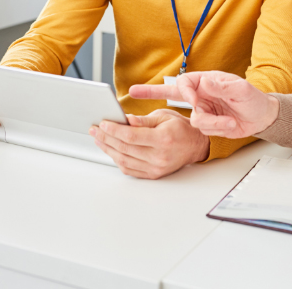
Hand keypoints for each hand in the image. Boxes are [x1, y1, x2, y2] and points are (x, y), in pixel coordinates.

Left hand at [90, 109, 208, 178]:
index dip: (114, 130)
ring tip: (99, 139)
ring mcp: (156, 168)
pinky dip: (117, 160)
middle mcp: (159, 156)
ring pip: (124, 160)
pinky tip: (111, 150)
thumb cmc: (180, 128)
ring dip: (108, 149)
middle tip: (95, 130)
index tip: (103, 124)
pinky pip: (130, 169)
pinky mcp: (153, 174)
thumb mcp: (163, 116)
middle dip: (106, 138)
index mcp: (163, 139)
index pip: (131, 136)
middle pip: (125, 148)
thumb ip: (143, 120)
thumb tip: (125, 120)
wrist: (196, 145)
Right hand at [130, 71, 279, 139]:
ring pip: (194, 120)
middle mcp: (200, 94)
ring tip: (230, 122)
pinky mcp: (206, 124)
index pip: (184, 84)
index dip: (186, 93)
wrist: (261, 117)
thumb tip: (205, 82)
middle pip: (170, 93)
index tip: (194, 101)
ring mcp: (201, 109)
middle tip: (133, 91)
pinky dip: (217, 129)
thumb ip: (222, 86)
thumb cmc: (253, 98)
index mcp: (205, 81)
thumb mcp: (240, 89)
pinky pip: (203, 130)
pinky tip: (230, 125)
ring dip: (213, 123)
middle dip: (151, 92)